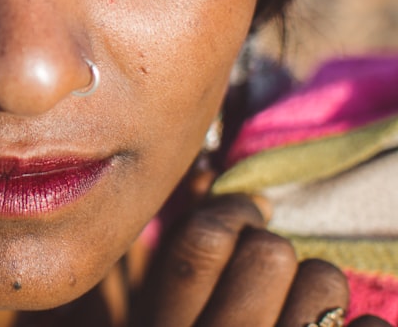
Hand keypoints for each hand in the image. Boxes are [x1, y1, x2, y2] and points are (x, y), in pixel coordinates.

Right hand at [131, 193, 392, 326]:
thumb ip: (168, 269)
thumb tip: (203, 176)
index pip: (200, 243)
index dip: (232, 211)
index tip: (250, 212)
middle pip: (267, 252)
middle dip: (277, 253)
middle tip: (273, 275)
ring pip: (322, 281)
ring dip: (322, 290)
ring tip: (306, 315)